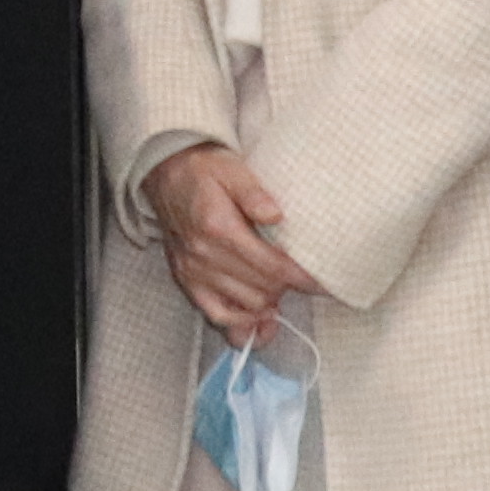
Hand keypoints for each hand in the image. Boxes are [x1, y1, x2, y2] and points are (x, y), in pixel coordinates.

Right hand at [148, 143, 321, 343]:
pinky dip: (240, 321)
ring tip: (279, 289)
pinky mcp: (186, 281)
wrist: (166, 173)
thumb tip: (275, 215)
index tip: (324, 284)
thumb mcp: (232, 169)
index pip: (272, 266)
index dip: (302, 279)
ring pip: (245, 305)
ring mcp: (193, 271)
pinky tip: (258, 315)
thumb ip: (253, 193)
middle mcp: (203, 255)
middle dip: (287, 288)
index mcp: (218, 228)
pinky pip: (216, 314)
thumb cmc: (204, 170)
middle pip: (262, 290)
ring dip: (268, 302)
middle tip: (299, 276)